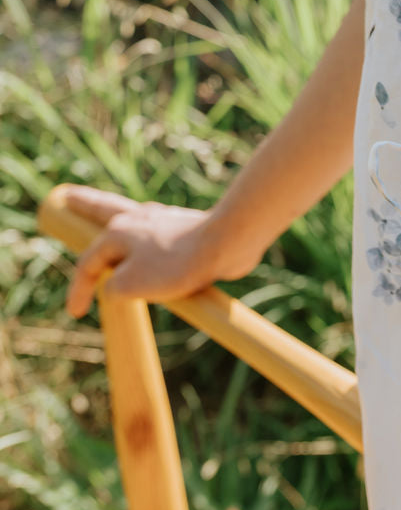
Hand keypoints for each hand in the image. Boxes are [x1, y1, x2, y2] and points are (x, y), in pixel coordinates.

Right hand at [63, 186, 250, 318]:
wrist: (224, 244)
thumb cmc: (177, 262)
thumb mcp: (131, 286)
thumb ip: (112, 289)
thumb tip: (116, 289)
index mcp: (119, 230)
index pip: (88, 263)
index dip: (79, 289)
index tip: (76, 313)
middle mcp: (137, 219)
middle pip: (102, 209)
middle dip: (83, 205)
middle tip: (67, 197)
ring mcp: (161, 222)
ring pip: (128, 218)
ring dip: (111, 215)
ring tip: (102, 214)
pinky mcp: (181, 230)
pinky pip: (153, 235)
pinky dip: (141, 235)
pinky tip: (143, 233)